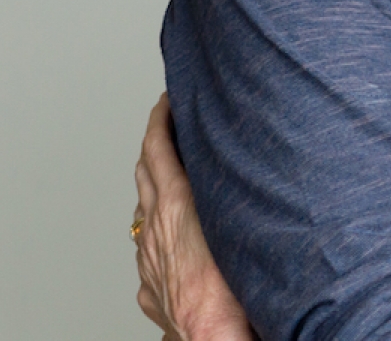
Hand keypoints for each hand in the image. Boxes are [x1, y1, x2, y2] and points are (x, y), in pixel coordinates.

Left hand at [134, 94, 254, 340]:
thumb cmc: (234, 291)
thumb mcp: (240, 224)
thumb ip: (237, 189)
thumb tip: (247, 154)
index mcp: (175, 206)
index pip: (157, 148)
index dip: (160, 119)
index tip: (167, 99)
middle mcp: (155, 229)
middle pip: (144, 173)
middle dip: (153, 143)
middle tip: (166, 123)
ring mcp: (148, 259)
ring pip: (143, 210)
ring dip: (152, 184)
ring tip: (167, 173)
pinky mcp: (150, 286)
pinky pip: (147, 247)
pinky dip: (155, 228)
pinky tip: (167, 233)